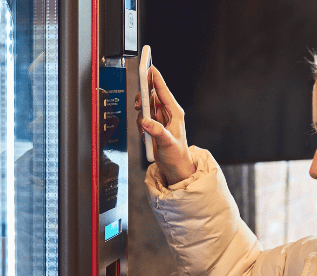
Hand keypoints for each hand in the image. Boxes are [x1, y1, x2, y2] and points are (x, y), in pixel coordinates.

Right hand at [135, 66, 196, 185]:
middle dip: (143, 98)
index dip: (155, 78)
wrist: (175, 168)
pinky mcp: (153, 126)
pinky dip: (140, 124)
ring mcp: (159, 120)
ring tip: (143, 124)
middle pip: (152, 95)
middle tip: (139, 104)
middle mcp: (167, 114)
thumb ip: (156, 131)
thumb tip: (146, 122)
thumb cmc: (177, 156)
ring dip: (141, 113)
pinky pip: (142, 118)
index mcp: (174, 112)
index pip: (163, 91)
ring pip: (145, 106)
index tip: (149, 67)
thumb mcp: (168, 143)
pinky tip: (145, 133)